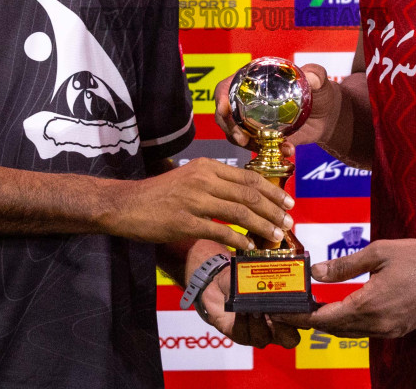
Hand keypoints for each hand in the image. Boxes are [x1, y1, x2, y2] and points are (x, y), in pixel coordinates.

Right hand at [103, 158, 292, 252]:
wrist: (127, 205)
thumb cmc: (159, 193)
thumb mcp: (189, 177)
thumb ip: (215, 182)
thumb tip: (245, 196)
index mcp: (206, 166)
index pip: (248, 177)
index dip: (272, 192)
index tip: (287, 203)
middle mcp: (203, 180)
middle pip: (249, 194)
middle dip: (273, 210)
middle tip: (289, 223)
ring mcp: (195, 201)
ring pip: (239, 212)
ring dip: (262, 226)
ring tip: (276, 236)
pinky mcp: (186, 222)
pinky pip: (220, 231)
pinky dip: (238, 241)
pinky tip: (248, 248)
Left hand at [194, 259, 300, 349]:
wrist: (219, 281)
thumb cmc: (245, 277)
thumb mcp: (261, 273)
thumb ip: (273, 277)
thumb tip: (281, 277)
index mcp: (288, 312)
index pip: (304, 321)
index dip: (301, 317)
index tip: (293, 305)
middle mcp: (276, 327)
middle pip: (289, 339)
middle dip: (283, 327)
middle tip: (274, 311)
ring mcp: (259, 334)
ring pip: (264, 337)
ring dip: (258, 322)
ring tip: (254, 308)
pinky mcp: (241, 336)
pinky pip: (244, 333)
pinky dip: (243, 321)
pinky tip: (241, 309)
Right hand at [214, 64, 342, 152]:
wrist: (328, 116)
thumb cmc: (320, 91)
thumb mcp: (319, 79)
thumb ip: (317, 74)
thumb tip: (312, 79)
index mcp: (253, 81)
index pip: (226, 87)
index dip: (220, 98)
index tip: (223, 109)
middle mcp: (247, 102)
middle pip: (225, 115)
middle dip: (229, 127)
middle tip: (242, 139)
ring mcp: (253, 122)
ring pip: (236, 134)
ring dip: (247, 144)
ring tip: (267, 147)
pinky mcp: (262, 139)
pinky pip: (255, 148)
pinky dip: (266, 152)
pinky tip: (287, 150)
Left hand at [280, 239, 415, 339]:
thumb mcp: (380, 252)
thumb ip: (345, 266)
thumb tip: (316, 273)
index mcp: (369, 305)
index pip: (324, 318)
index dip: (299, 315)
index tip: (280, 309)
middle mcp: (377, 325)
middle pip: (333, 329)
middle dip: (309, 320)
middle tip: (289, 307)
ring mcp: (389, 331)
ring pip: (348, 332)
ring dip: (328, 323)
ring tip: (309, 308)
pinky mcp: (398, 330)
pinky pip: (364, 331)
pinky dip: (347, 323)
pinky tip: (340, 309)